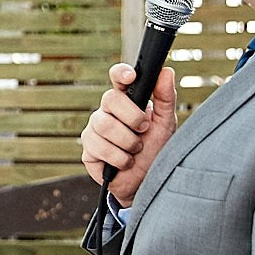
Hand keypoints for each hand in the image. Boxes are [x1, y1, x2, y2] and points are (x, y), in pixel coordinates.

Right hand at [80, 63, 177, 204]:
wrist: (147, 182)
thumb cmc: (156, 150)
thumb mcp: (166, 123)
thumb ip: (166, 98)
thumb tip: (166, 71)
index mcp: (127, 100)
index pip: (118, 77)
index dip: (121, 74)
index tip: (130, 77)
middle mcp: (108, 111)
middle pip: (109, 98)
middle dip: (132, 116)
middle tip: (144, 129)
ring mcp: (95, 129)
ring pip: (104, 125)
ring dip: (128, 142)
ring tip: (136, 150)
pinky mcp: (88, 149)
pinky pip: (100, 147)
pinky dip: (120, 158)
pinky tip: (125, 162)